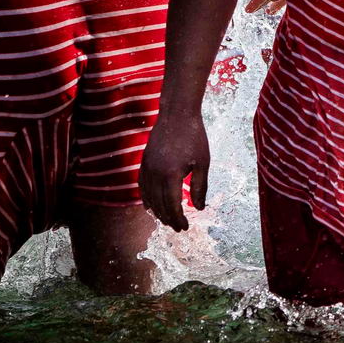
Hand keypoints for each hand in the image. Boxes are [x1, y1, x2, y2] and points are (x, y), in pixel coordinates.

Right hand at [138, 114, 209, 230]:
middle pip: (159, 205)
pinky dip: (146, 198)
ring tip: (166, 220)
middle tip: (177, 227)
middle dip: (169, 219)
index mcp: (171, 176)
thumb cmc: (193, 137)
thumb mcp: (202, 163)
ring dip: (157, 212)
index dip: (178, 219)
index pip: (172, 206)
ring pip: (149, 197)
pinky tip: (150, 206)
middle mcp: (155, 174)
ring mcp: (147, 168)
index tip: (185, 227)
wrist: (177, 115)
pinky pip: (142, 186)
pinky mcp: (144, 162)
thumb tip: (199, 208)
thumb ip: (199, 187)